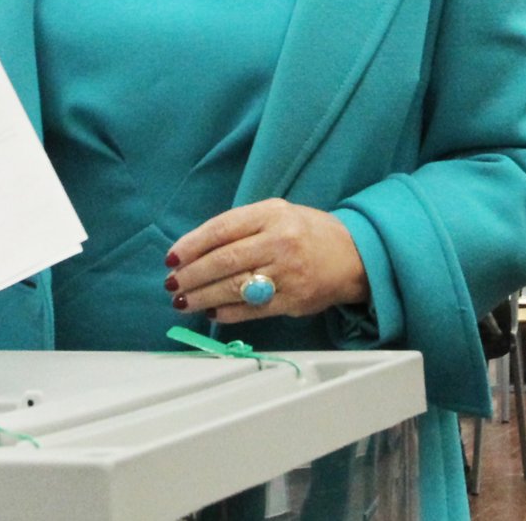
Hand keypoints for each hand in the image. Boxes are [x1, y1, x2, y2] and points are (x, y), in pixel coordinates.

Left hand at [164, 199, 367, 324]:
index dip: (191, 245)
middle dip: (192, 275)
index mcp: (271, 214)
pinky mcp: (293, 300)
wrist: (354, 255)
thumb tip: (195, 250)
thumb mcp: (276, 214)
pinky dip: (227, 312)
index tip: (171, 258)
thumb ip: (240, 227)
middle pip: (224, 260)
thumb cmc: (306, 232)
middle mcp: (279, 241)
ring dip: (203, 297)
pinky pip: (252, 309)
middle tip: (172, 284)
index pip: (221, 229)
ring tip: (182, 302)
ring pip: (235, 287)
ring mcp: (288, 273)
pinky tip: (211, 311)